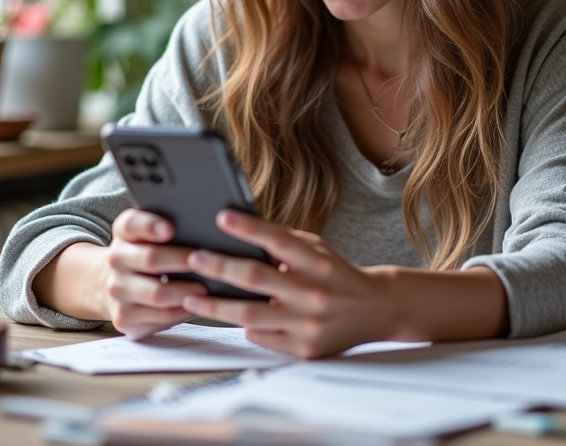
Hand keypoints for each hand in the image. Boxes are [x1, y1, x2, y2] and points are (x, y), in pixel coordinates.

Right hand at [101, 208, 208, 338]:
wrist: (114, 283)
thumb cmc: (147, 251)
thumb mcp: (150, 233)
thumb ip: (170, 224)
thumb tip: (207, 223)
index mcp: (124, 232)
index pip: (131, 224)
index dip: (150, 225)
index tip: (170, 228)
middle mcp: (116, 259)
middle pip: (150, 259)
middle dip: (180, 260)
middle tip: (205, 260)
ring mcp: (117, 290)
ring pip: (156, 293)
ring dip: (184, 291)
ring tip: (205, 288)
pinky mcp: (123, 317)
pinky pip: (159, 316)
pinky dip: (181, 311)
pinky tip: (196, 305)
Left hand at [181, 210, 395, 357]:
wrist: (375, 309)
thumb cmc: (336, 273)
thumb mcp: (318, 249)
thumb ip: (285, 242)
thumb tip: (241, 231)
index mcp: (317, 262)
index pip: (278, 240)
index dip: (248, 228)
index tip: (221, 217)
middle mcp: (313, 292)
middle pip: (256, 278)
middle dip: (220, 267)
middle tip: (193, 258)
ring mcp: (308, 324)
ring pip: (251, 315)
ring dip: (215, 306)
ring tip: (191, 296)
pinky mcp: (304, 349)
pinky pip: (262, 338)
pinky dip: (245, 327)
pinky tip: (228, 318)